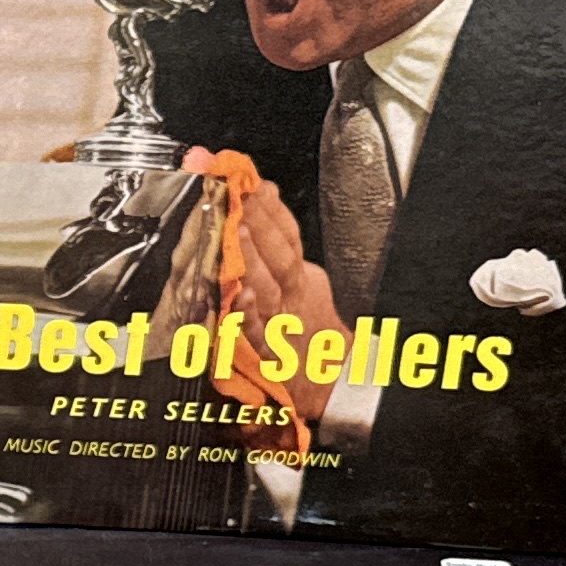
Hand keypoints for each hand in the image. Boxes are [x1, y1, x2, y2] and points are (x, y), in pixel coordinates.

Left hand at [191, 147, 346, 364]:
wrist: (329, 383)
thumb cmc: (308, 331)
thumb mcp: (303, 281)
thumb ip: (281, 239)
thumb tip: (265, 191)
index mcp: (301, 280)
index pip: (290, 239)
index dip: (274, 210)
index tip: (255, 182)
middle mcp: (292, 300)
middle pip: (280, 257)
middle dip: (260, 224)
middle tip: (240, 195)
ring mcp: (279, 327)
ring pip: (267, 287)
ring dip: (251, 256)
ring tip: (236, 228)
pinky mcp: (264, 356)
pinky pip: (255, 333)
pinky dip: (248, 314)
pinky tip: (239, 296)